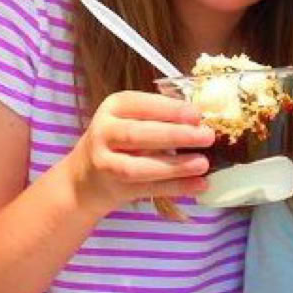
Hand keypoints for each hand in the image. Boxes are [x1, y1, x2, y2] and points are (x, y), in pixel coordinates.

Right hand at [66, 90, 215, 214]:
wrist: (85, 178)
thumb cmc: (122, 140)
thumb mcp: (132, 119)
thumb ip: (161, 117)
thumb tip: (204, 121)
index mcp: (114, 107)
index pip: (141, 105)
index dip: (170, 110)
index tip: (197, 115)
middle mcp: (104, 132)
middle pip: (138, 134)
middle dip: (175, 135)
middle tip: (207, 136)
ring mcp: (105, 162)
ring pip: (139, 166)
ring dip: (174, 166)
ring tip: (203, 164)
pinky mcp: (114, 187)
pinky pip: (148, 188)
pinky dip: (176, 187)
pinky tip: (199, 185)